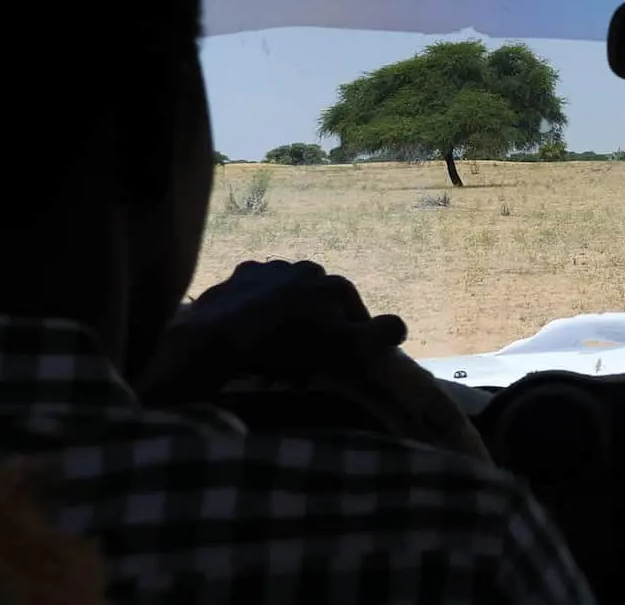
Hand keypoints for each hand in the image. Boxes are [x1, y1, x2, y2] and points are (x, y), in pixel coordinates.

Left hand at [138, 260, 488, 460]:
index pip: (353, 310)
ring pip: (291, 291)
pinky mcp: (241, 274)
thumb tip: (402, 327)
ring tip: (279, 339)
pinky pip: (259, 291)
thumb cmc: (288, 345)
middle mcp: (306, 267)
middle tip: (307, 350)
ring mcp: (272, 267)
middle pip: (321, 298)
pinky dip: (261, 304)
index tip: (340, 357)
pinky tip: (254, 325)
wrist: (222, 336)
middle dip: (319, 318)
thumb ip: (375, 336)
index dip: (351, 334)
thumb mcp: (340, 347)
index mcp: (333, 284)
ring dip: (290, 310)